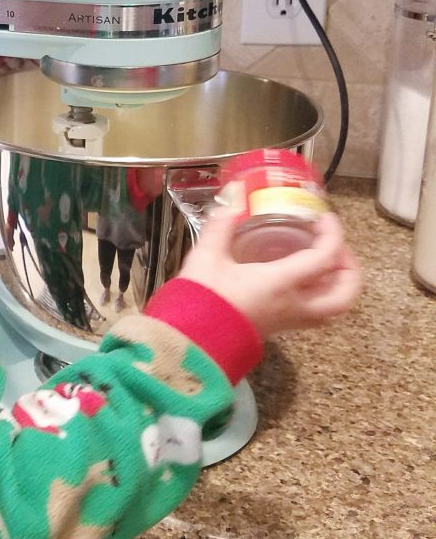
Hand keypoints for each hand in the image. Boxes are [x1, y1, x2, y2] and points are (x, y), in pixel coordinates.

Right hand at [177, 210, 361, 339]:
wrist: (190, 340)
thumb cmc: (200, 299)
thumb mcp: (207, 256)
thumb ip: (222, 225)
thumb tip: (234, 198)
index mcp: (281, 283)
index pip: (326, 258)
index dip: (333, 234)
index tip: (324, 218)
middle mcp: (293, 305)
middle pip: (345, 293)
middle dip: (349, 267)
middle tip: (334, 246)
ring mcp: (288, 319)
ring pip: (335, 307)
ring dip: (339, 284)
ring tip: (324, 263)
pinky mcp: (279, 327)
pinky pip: (316, 313)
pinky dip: (321, 295)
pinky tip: (302, 280)